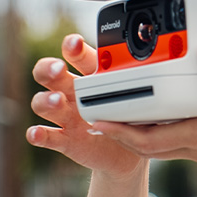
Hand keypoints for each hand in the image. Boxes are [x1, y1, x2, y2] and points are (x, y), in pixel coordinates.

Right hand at [27, 34, 145, 178]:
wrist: (128, 153)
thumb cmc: (127, 116)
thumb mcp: (136, 97)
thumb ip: (138, 84)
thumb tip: (158, 65)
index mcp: (89, 76)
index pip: (76, 55)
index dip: (72, 47)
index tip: (74, 43)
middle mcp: (72, 93)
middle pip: (49, 73)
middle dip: (49, 68)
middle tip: (59, 69)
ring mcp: (66, 116)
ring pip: (42, 103)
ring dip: (45, 100)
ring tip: (56, 101)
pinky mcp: (64, 140)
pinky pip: (46, 136)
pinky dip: (38, 134)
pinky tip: (37, 133)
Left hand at [88, 39, 196, 190]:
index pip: (146, 138)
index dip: (118, 129)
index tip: (97, 118)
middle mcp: (196, 146)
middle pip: (144, 144)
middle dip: (118, 132)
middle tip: (97, 116)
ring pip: (158, 144)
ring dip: (136, 133)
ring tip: (119, 116)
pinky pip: (175, 142)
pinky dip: (159, 132)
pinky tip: (160, 118)